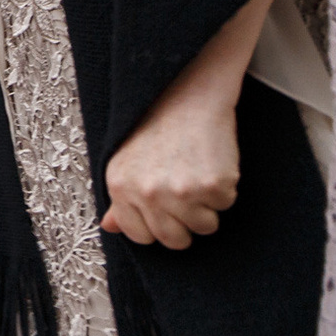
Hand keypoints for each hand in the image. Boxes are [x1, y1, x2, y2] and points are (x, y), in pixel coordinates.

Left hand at [102, 87, 240, 248]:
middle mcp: (148, 194)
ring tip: (198, 175)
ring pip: (204, 227)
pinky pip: (225, 205)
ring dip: (207, 208)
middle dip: (184, 225)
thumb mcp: (124, 160)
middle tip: (188, 197)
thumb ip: (119, 200)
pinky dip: (224, 190)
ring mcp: (181, 192)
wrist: (187, 95)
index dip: (157, 227)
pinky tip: (212, 164)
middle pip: (173, 240)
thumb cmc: (156, 126)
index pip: (140, 236)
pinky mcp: (212, 186)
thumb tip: (110, 228)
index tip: (166, 214)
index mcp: (121, 188)